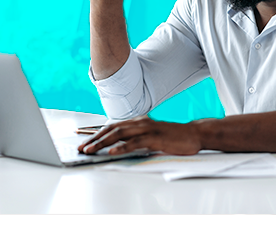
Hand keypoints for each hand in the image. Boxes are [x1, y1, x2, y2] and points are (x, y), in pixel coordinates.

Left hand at [77, 116, 201, 155]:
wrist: (194, 134)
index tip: (83, 141)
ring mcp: (147, 129)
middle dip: (94, 139)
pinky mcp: (154, 138)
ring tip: (90, 150)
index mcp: (138, 121)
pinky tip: (111, 152)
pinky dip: (121, 147)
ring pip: (119, 135)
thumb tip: (119, 146)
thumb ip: (136, 138)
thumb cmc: (172, 137)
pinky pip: (134, 143)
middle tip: (81, 148)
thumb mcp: (151, 135)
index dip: (96, 134)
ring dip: (102, 143)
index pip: (112, 127)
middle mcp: (140, 122)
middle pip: (111, 129)